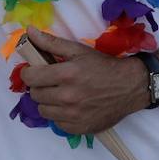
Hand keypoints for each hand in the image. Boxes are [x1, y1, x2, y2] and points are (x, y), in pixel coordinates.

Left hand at [19, 28, 147, 134]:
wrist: (130, 87)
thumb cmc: (103, 66)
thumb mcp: (78, 50)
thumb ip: (50, 42)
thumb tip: (29, 31)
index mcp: (66, 74)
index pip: (30, 77)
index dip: (28, 72)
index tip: (34, 70)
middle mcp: (68, 97)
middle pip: (35, 94)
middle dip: (39, 86)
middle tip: (50, 81)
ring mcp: (73, 115)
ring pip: (43, 110)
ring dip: (47, 101)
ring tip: (59, 94)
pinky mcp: (79, 128)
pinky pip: (57, 123)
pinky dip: (59, 115)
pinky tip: (70, 106)